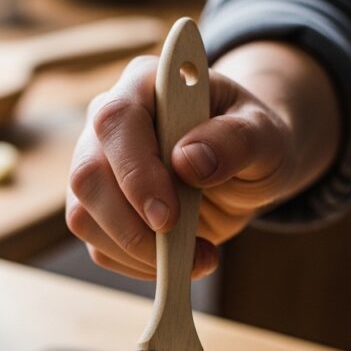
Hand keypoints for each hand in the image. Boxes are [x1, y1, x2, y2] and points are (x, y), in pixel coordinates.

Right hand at [66, 42, 340, 278]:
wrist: (246, 169)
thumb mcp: (266, 135)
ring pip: (85, 217)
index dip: (136, 173)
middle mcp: (109, 123)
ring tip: (198, 255)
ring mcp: (97, 167)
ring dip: (139, 252)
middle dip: (132, 226)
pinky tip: (181, 260)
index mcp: (146, 85)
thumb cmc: (253, 141)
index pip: (117, 122)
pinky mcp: (99, 209)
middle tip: (186, 251)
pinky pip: (101, 247)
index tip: (168, 218)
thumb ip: (236, 140)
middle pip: (88, 176)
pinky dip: (139, 266)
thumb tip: (188, 160)